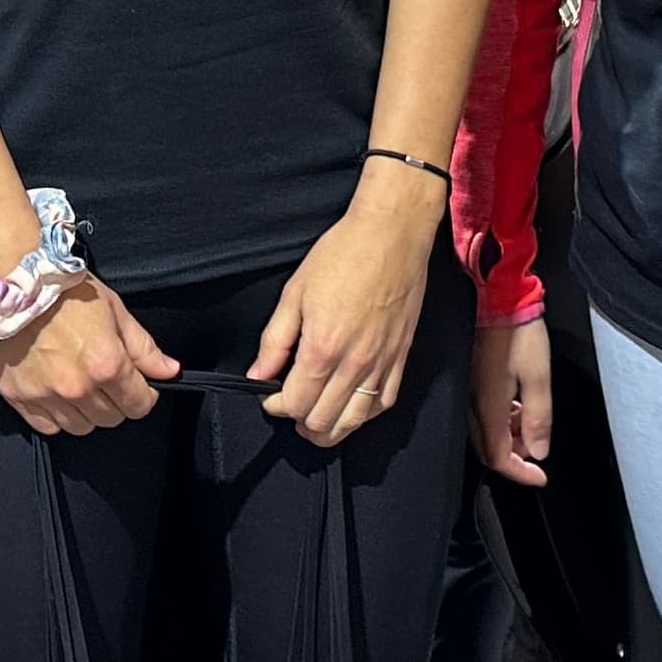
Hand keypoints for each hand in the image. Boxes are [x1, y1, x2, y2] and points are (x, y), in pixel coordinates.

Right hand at [0, 277, 179, 434]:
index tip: (139, 387)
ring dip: (87, 412)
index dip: (144, 396)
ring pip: (81, 427)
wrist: (9, 282)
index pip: (139, 404)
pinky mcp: (20, 398)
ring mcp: (47, 396)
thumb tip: (169, 370)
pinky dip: (56, 416)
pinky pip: (47, 427)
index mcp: (107, 364)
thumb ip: (144, 347)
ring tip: (81, 386)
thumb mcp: (114, 309)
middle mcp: (78, 386)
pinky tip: (57, 394)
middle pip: (111, 419)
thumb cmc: (61, 290)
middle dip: (116, 402)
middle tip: (107, 380)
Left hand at [253, 158, 440, 446]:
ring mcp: (382, 363)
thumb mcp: (295, 291)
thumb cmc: (343, 254)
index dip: (276, 406)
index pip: (295, 403)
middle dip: (299, 420)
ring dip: (330, 427)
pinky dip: (363, 414)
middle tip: (290, 404)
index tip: (270, 395)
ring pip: (355, 422)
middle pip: (323, 421)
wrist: (392, 234)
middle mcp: (354, 363)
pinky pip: (384, 403)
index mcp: (323, 347)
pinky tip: (351, 407)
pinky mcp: (401, 357)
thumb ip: (275, 339)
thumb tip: (259, 373)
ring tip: (316, 417)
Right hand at [469, 312, 551, 485]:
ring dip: (510, 436)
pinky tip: (517, 405)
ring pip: (486, 431)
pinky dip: (502, 419)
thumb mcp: (538, 377)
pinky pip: (483, 413)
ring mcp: (467, 392)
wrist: (495, 296)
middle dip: (514, 457)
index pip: (497, 458)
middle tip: (537, 451)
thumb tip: (537, 452)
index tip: (541, 477)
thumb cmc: (518, 333)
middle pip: (488, 448)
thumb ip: (538, 418)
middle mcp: (471, 405)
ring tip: (532, 422)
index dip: (520, 473)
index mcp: (487, 408)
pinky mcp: (469, 380)